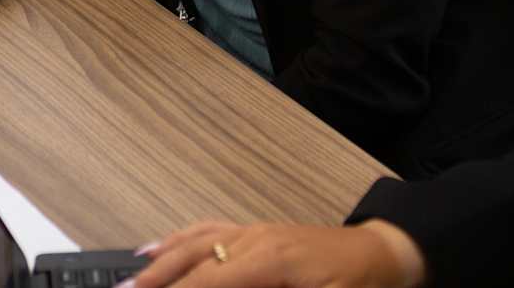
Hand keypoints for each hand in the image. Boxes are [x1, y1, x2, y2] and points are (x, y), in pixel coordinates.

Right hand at [126, 222, 426, 287]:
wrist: (387, 255)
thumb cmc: (362, 286)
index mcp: (273, 261)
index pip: (210, 283)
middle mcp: (256, 240)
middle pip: (192, 260)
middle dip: (154, 282)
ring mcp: (254, 232)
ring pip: (193, 243)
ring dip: (157, 263)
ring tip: (126, 281)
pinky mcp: (256, 233)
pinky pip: (207, 232)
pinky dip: (176, 240)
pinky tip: (155, 248)